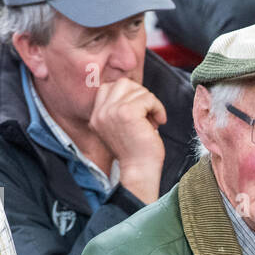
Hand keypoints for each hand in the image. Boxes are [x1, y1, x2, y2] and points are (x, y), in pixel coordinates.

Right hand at [87, 78, 165, 203]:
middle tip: (148, 115)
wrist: (139, 171)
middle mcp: (100, 112)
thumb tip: (135, 89)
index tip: (140, 112)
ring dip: (151, 104)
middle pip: (124, 84)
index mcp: (96, 116)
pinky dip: (158, 108)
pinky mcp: (127, 112)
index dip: (129, 94)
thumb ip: (119, 108)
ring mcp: (112, 111)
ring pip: (138, 90)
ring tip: (153, 123)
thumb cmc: (136, 152)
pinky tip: (159, 122)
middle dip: (141, 96)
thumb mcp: (120, 127)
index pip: (109, 87)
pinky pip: (148, 98)